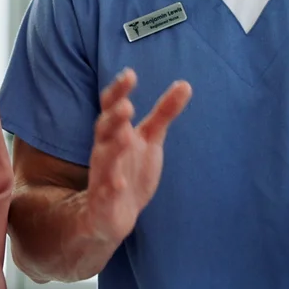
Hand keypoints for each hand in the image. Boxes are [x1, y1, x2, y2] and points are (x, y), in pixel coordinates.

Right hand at [81, 69, 191, 244]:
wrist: (114, 213)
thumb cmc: (131, 169)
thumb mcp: (150, 139)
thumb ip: (164, 112)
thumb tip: (185, 84)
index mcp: (115, 133)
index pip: (111, 107)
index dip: (118, 91)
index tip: (130, 74)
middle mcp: (105, 151)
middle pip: (104, 129)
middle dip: (114, 118)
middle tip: (127, 106)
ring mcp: (103, 175)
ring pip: (105, 159)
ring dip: (113, 148)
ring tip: (125, 135)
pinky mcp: (104, 201)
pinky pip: (106, 193)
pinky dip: (112, 188)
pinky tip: (120, 184)